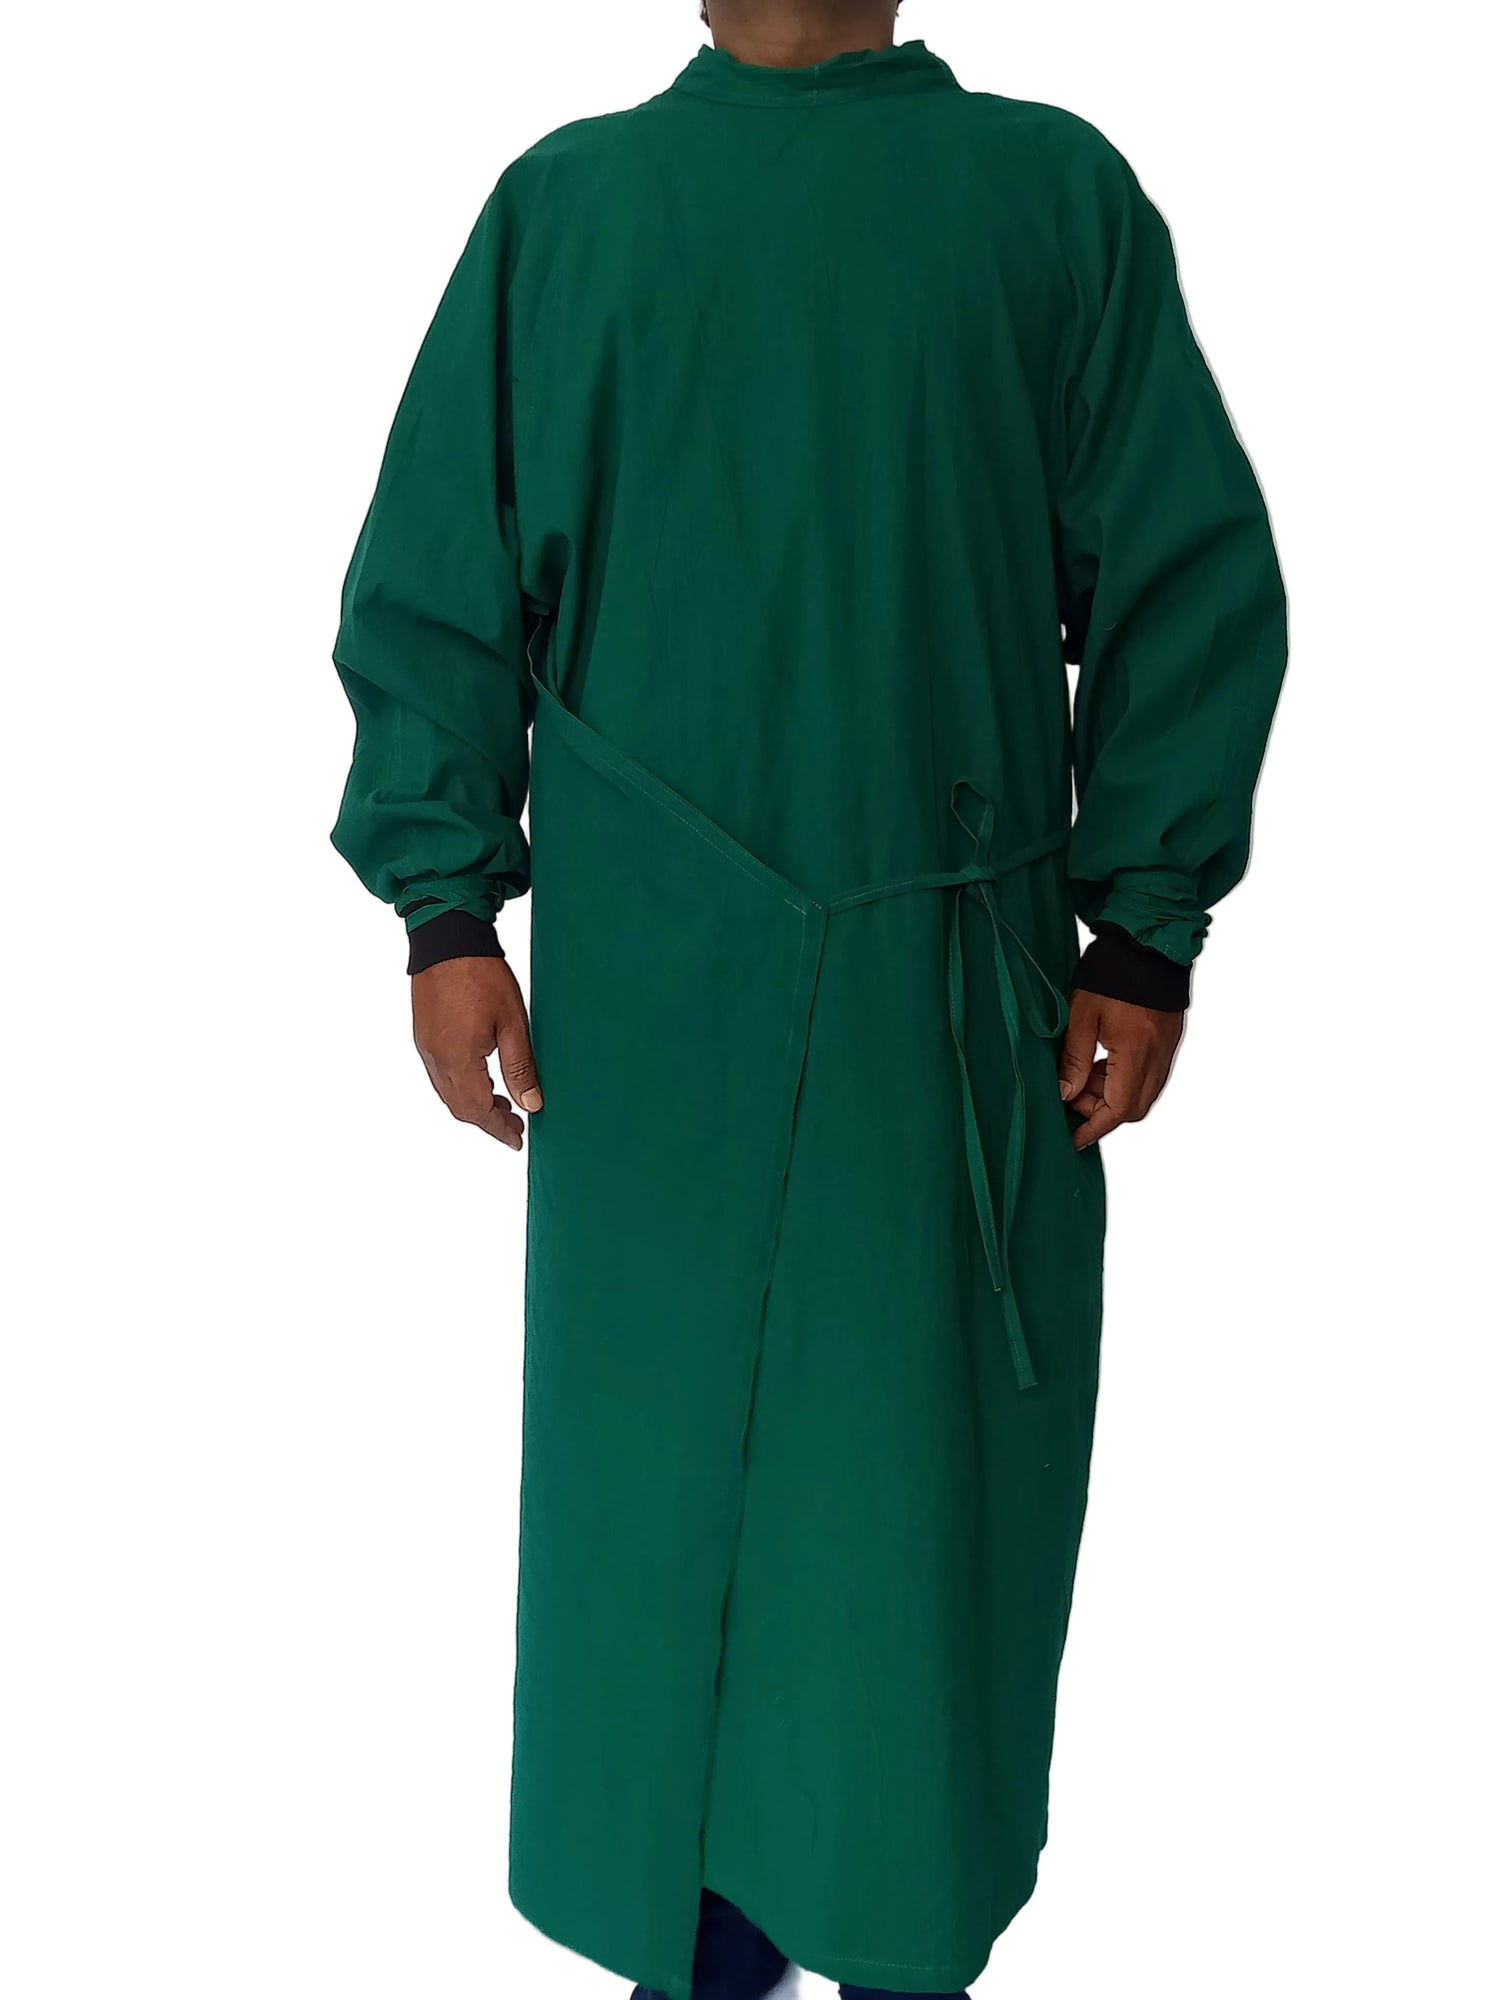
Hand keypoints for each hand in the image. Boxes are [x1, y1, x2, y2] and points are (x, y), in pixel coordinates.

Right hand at [411, 956, 540, 1150]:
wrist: (447, 938)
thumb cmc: (481, 974)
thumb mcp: (512, 1022)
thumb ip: (520, 1067)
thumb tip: (531, 1104)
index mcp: (459, 1060)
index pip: (478, 1111)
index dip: (499, 1130)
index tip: (517, 1139)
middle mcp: (436, 1059)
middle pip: (459, 1108)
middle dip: (487, 1122)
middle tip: (514, 1124)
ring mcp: (426, 1047)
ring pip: (447, 1094)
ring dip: (473, 1106)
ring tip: (502, 1104)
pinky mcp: (423, 1035)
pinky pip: (439, 1076)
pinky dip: (459, 1088)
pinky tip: (479, 1079)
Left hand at [1058, 990, 1183, 1150]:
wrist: (1149, 944)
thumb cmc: (1112, 974)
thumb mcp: (1082, 1016)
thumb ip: (1074, 1059)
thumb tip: (1066, 1095)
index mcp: (1136, 1053)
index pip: (1118, 1109)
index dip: (1094, 1127)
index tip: (1074, 1138)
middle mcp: (1158, 1058)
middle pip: (1134, 1109)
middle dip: (1102, 1111)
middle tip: (1073, 1095)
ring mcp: (1167, 1050)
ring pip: (1143, 1094)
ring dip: (1113, 1095)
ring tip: (1084, 1074)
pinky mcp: (1169, 1041)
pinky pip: (1150, 1077)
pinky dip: (1125, 1080)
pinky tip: (1103, 1062)